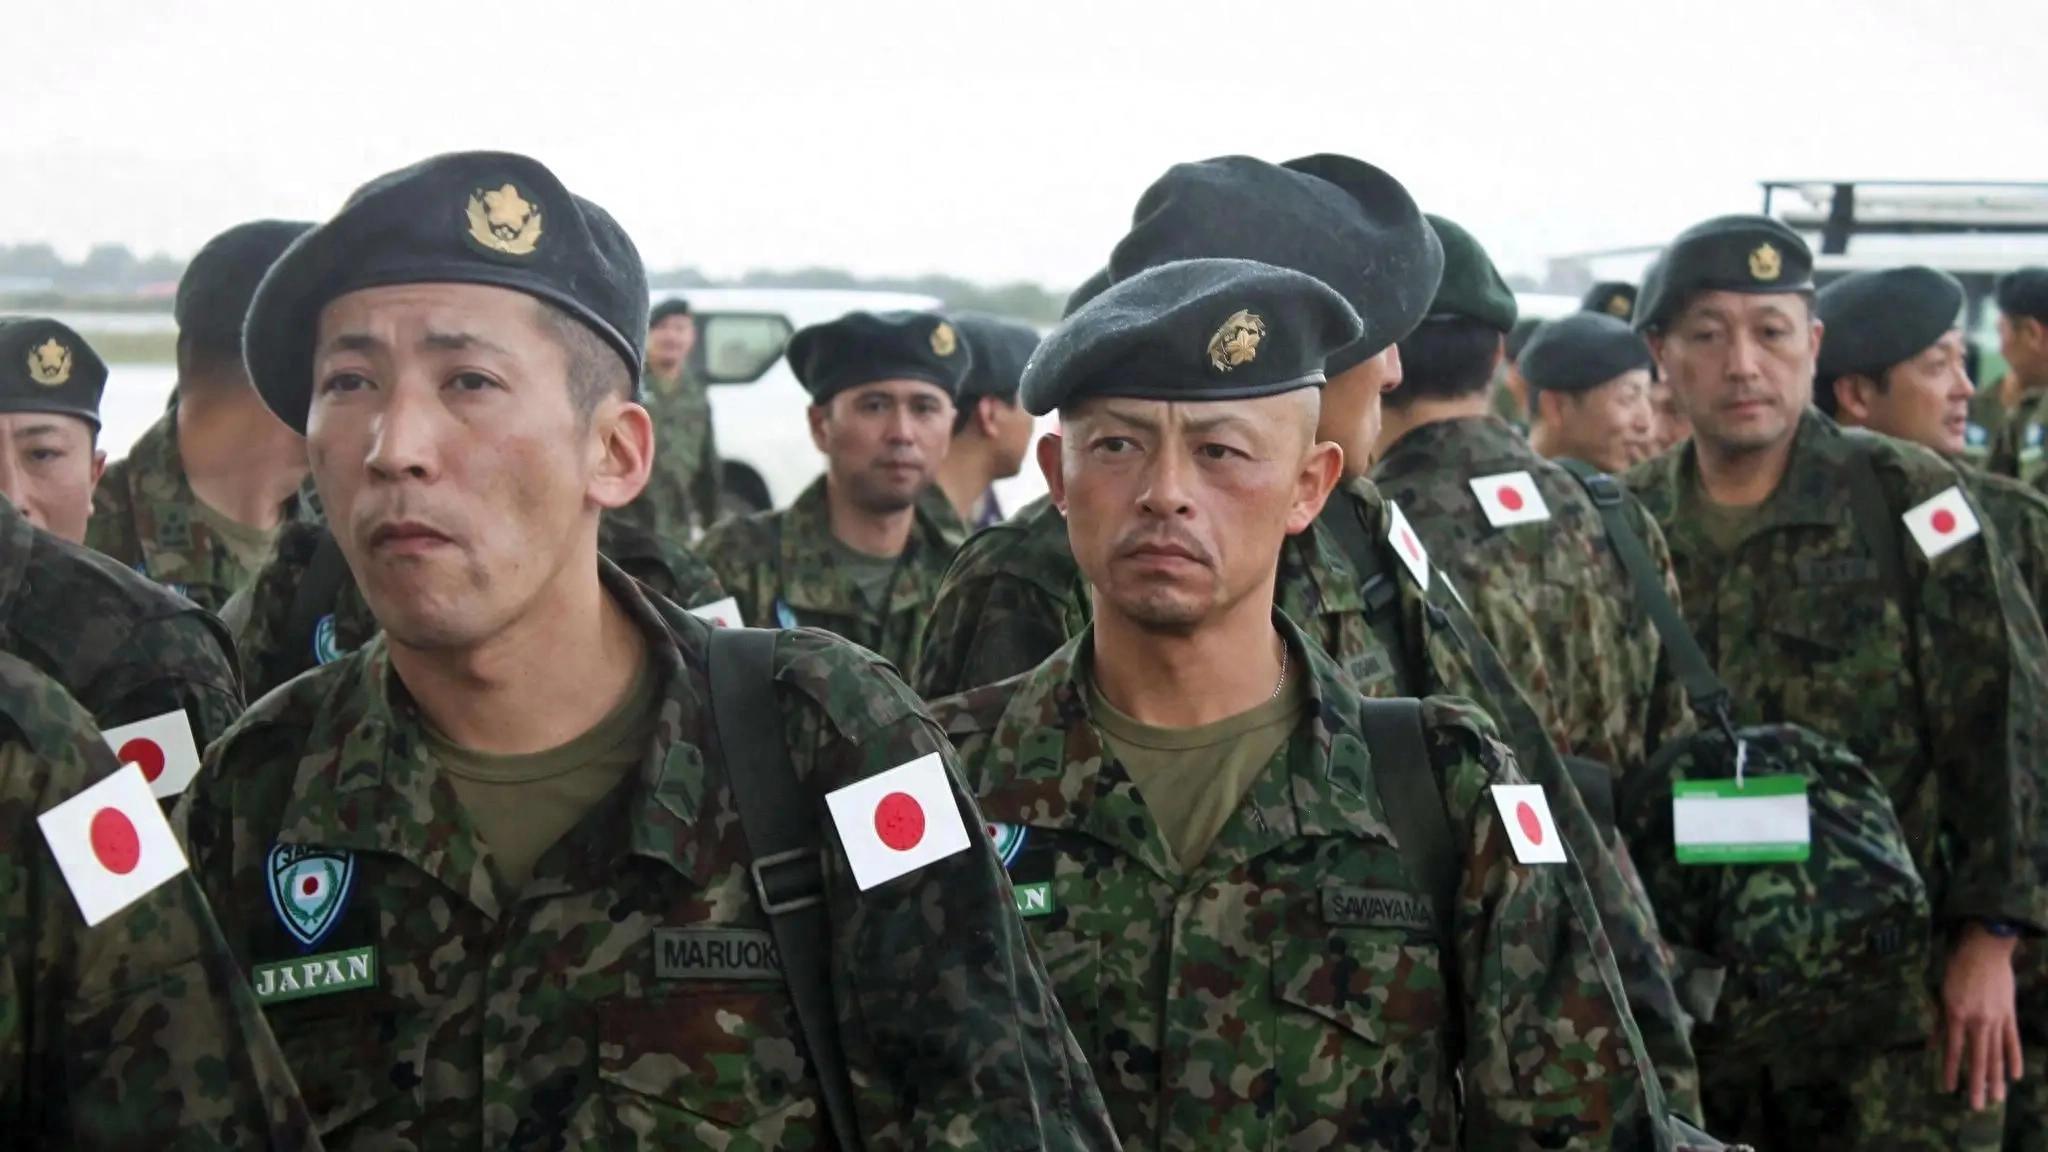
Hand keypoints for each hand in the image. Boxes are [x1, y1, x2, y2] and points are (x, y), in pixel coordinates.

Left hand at [1937, 924, 2022, 1109]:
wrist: (1985, 949)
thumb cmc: (1957, 968)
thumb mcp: (1942, 993)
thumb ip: (1938, 1021)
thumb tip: (1932, 1046)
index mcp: (1957, 1014)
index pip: (1953, 1050)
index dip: (1950, 1070)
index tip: (1948, 1088)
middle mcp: (1978, 1021)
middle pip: (1978, 1058)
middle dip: (1977, 1084)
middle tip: (1977, 1106)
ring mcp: (1996, 1019)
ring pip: (1996, 1054)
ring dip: (1996, 1077)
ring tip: (1997, 1098)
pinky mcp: (2009, 1014)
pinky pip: (2012, 1041)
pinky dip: (2013, 1058)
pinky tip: (2015, 1075)